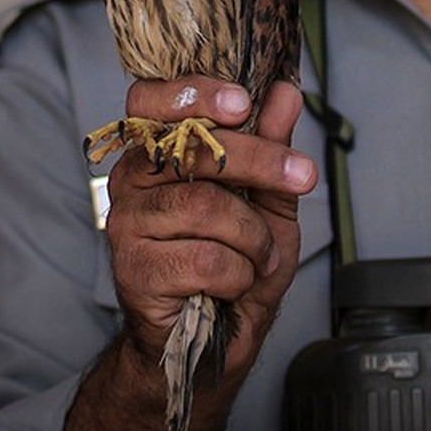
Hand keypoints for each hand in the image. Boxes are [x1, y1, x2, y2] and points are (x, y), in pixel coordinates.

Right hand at [62, 76, 314, 430]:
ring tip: (261, 256)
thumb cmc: (238, 262)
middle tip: (303, 175)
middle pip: (192, 148)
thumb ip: (272, 144)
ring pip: (206, 207)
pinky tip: (234, 283)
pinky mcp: (133, 270)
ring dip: (254, 236)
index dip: (194, 93)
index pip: (150, 99)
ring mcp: (126, 224)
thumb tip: (284, 92)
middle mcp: (132, 179)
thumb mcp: (268, 199)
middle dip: (261, 160)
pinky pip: (206, 258)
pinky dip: (240, 273)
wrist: (217, 339)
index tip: (243, 103)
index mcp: (156, 150)